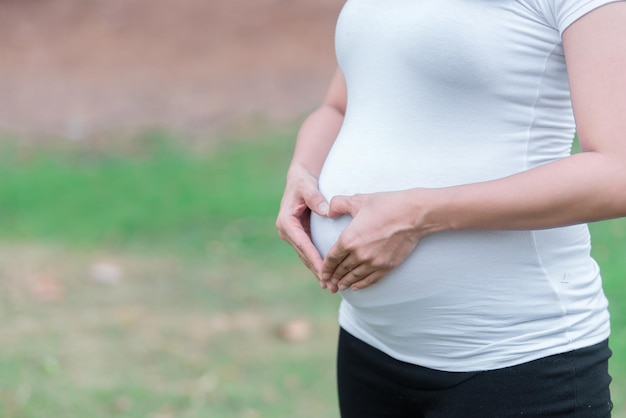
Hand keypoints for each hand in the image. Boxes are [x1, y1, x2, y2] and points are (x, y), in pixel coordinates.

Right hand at [276, 166, 335, 288]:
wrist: (299, 180)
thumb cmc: (303, 182)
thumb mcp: (308, 187)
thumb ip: (315, 197)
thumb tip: (326, 211)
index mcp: (286, 222)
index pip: (303, 244)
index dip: (314, 258)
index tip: (325, 270)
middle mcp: (287, 231)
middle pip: (304, 255)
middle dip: (318, 271)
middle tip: (331, 286)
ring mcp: (293, 235)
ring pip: (306, 257)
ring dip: (318, 272)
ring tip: (331, 286)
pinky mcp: (300, 236)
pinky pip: (309, 253)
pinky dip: (318, 264)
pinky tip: (328, 276)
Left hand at [321, 190, 425, 291]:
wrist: (413, 214)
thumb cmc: (385, 205)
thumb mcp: (358, 200)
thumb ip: (338, 204)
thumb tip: (328, 211)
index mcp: (349, 239)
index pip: (332, 258)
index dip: (325, 268)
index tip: (321, 273)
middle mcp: (359, 254)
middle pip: (341, 270)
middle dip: (333, 277)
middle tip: (328, 282)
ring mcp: (374, 262)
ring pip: (354, 277)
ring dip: (345, 283)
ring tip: (340, 286)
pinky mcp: (387, 266)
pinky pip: (370, 280)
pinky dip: (361, 284)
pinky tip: (356, 286)